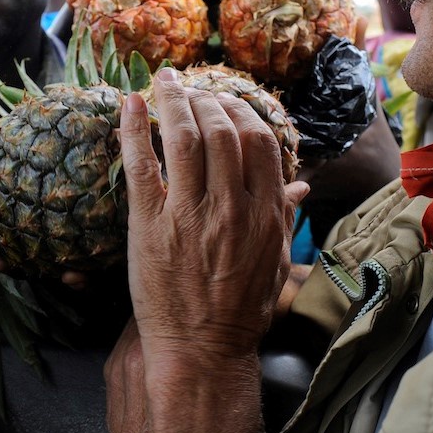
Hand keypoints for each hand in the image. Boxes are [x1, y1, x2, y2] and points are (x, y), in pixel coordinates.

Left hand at [109, 68, 308, 432]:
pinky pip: (142, 166)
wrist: (201, 351)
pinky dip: (134, 130)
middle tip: (193, 88)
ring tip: (166, 81)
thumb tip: (302, 184)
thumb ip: (284, 216)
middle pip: (222, 131)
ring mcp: (188, 214)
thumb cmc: (240, 311)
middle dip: (207, 99)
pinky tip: (130, 102)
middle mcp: (229, 207)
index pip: (259, 141)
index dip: (243, 111)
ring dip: (174, 101)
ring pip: (185, 139)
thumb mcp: (274, 263)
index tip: (227, 100)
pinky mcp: (149, 225)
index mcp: (263, 213)